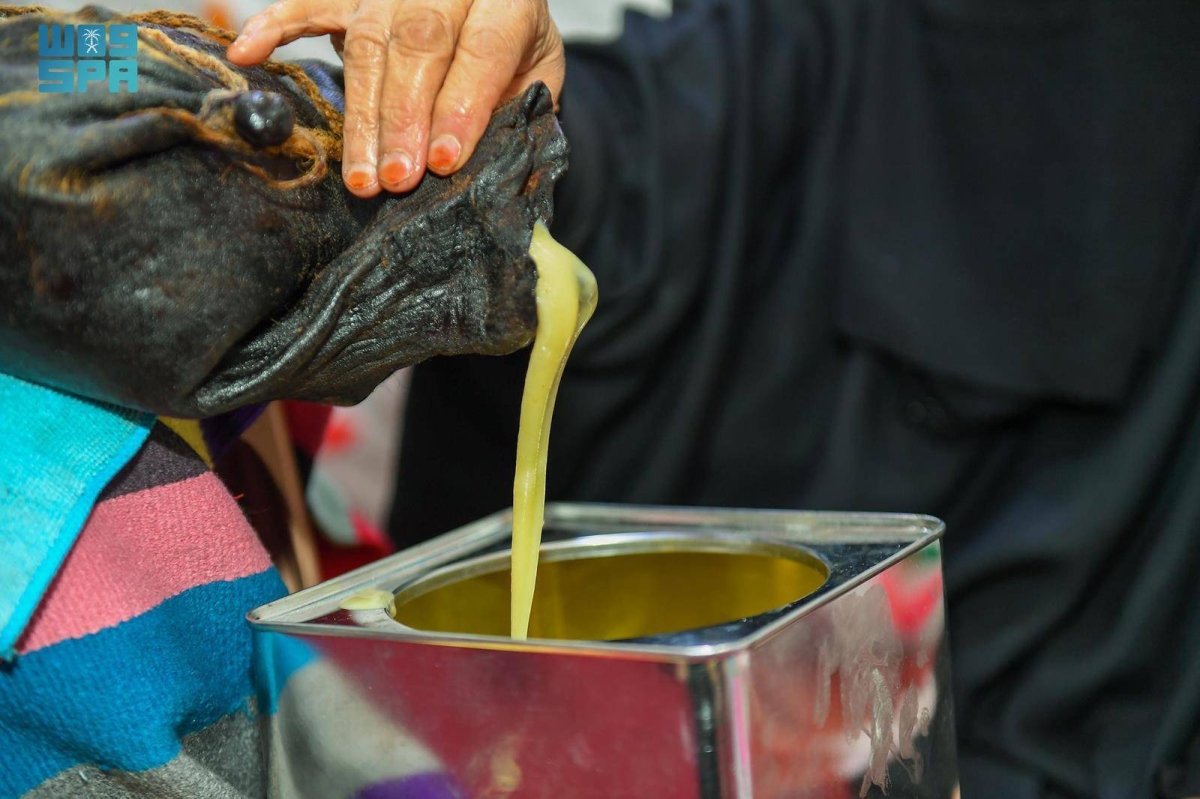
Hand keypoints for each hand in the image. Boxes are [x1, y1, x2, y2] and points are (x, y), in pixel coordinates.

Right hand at [227, 0, 564, 197]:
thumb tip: (474, 167)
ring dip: (361, 116)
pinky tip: (248, 53)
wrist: (492, 9)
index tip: (442, 162)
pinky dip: (276, 26)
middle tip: (395, 181)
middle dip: (404, 120)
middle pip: (417, 45)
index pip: (481, 50)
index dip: (461, 108)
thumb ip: (512, 111)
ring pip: (369, 42)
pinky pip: (310, 3)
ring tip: (362, 177)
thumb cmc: (514, 53)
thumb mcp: (536, 77)